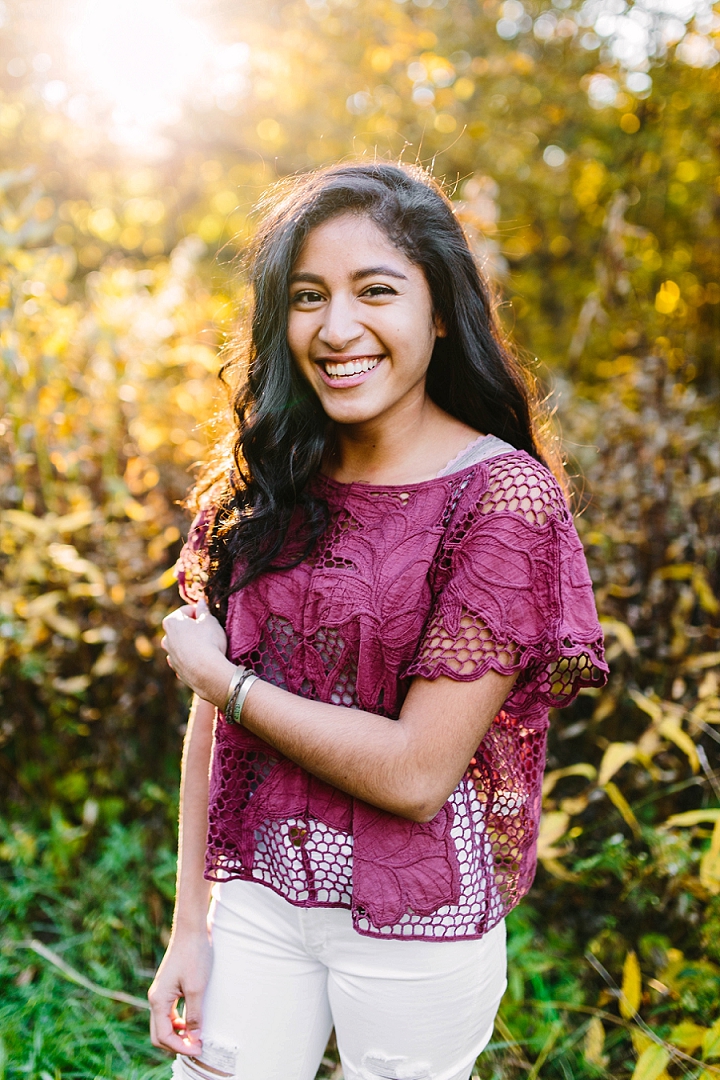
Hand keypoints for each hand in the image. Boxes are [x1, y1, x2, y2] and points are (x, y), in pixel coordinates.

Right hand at [148, 929, 211, 1055]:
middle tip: (196, 1047)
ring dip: (177, 1034)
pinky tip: (192, 1021)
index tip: (198, 1049)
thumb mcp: (197, 988)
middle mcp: (155, 998)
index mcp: (158, 1000)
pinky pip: (169, 1012)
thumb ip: (194, 1015)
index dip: (180, 1047)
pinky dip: (178, 1022)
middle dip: (176, 1044)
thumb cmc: (194, 955)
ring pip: (164, 1024)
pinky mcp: (168, 987)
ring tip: (196, 1037)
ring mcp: (161, 992)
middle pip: (159, 1033)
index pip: (163, 1036)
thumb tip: (194, 1039)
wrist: (192, 930)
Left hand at [161, 598, 233, 706]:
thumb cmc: (208, 641)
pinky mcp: (177, 669)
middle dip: (193, 628)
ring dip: (191, 643)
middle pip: (181, 628)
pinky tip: (204, 659)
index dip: (199, 612)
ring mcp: (170, 655)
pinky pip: (185, 659)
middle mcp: (167, 638)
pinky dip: (192, 658)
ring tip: (207, 646)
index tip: (209, 617)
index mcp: (172, 622)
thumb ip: (204, 610)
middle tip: (209, 630)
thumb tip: (201, 602)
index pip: (186, 610)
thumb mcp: (210, 621)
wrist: (207, 672)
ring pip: (181, 644)